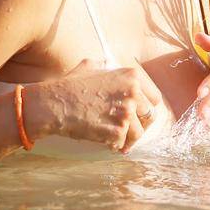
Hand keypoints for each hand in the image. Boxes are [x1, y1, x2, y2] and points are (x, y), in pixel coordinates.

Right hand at [36, 58, 165, 153]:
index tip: (140, 116)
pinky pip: (122, 143)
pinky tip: (108, 144)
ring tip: (121, 143)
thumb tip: (105, 63)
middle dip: (140, 125)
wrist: (55, 104)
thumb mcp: (90, 66)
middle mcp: (133, 92)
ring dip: (130, 139)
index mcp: (131, 76)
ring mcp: (126, 113)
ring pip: (139, 133)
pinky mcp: (117, 131)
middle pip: (149, 116)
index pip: (154, 98)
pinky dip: (116, 146)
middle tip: (131, 131)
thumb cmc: (69, 86)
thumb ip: (104, 66)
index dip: (147, 108)